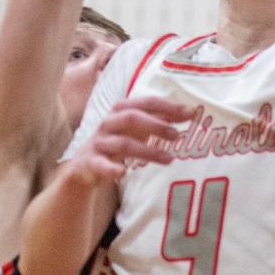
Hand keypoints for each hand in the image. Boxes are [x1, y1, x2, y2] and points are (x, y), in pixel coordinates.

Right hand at [67, 96, 190, 186]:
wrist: (84, 165)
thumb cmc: (117, 142)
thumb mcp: (137, 129)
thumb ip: (159, 120)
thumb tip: (189, 113)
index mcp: (121, 111)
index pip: (146, 103)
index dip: (168, 106)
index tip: (190, 112)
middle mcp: (109, 123)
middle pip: (132, 118)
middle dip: (156, 125)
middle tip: (177, 135)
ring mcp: (99, 143)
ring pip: (123, 144)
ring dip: (147, 151)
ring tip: (169, 159)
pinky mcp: (90, 162)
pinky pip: (100, 164)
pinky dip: (111, 168)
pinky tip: (124, 172)